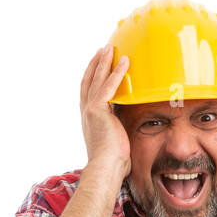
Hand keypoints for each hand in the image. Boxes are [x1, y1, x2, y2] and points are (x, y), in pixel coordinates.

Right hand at [80, 45, 131, 177]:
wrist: (105, 168)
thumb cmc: (113, 164)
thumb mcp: (116, 143)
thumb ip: (119, 132)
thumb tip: (129, 133)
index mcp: (89, 120)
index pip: (89, 93)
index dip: (93, 78)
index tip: (99, 66)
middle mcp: (86, 113)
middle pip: (89, 81)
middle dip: (96, 64)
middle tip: (103, 50)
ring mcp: (90, 111)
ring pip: (96, 79)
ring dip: (103, 62)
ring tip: (110, 48)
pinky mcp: (98, 111)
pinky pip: (107, 86)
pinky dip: (116, 72)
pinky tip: (123, 61)